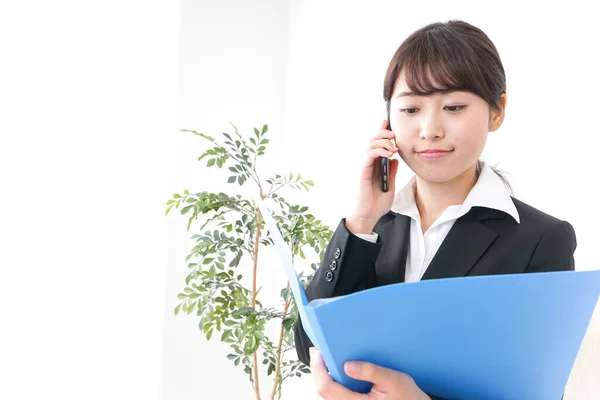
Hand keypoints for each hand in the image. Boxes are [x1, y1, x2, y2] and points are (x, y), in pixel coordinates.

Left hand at [310, 347, 430, 399]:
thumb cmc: (408, 396)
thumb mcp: (394, 380)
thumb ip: (371, 371)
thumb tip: (347, 365)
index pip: (327, 388)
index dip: (318, 369)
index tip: (317, 352)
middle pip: (323, 392)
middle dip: (317, 370)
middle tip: (316, 351)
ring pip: (328, 396)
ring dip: (323, 377)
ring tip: (323, 359)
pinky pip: (336, 397)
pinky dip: (331, 384)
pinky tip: (334, 371)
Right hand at [347, 120, 399, 233]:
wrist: (369, 216)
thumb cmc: (377, 203)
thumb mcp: (390, 184)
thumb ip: (391, 171)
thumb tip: (395, 159)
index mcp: (374, 165)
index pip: (376, 145)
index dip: (380, 133)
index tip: (387, 123)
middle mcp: (368, 164)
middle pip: (372, 141)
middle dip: (382, 133)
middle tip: (393, 134)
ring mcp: (364, 167)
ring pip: (370, 145)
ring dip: (382, 141)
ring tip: (393, 145)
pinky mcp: (363, 172)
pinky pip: (369, 155)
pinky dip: (379, 150)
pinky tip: (389, 153)